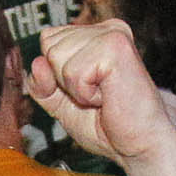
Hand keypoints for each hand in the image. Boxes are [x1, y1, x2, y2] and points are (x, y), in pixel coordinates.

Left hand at [28, 17, 175, 175]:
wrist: (138, 146)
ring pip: (57, 56)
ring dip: (75, 88)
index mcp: (96, 35)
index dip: (56, 74)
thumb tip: (37, 63)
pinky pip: (72, 72)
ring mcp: (112, 35)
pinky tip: (108, 97)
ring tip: (104, 95)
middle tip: (98, 95)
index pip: (48, 40)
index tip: (88, 90)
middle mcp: (106, 29)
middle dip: (64, 81)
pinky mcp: (115, 47)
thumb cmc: (107, 126)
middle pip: (49, 46)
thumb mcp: (61, 104)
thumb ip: (42, 84)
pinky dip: (84, 94)